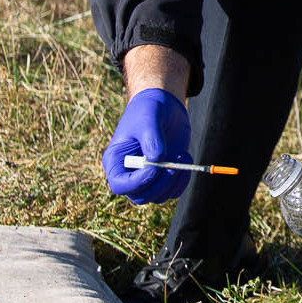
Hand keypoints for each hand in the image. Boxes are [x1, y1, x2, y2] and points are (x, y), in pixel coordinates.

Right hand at [103, 88, 192, 204]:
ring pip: (158, 196)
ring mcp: (147, 176)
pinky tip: (186, 158)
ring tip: (182, 155)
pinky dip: (182, 181)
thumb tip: (158, 162)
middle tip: (173, 165)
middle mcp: (129, 173)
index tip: (155, 167)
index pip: (119, 185)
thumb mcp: (149, 119)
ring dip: (174, 181)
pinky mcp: (163, 176)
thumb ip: (152, 141)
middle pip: (140, 196)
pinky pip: (172, 191)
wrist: (163, 105)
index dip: (137, 183)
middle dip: (159, 185)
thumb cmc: (148, 109)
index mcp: (115, 160)